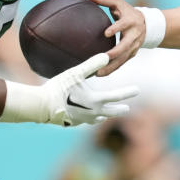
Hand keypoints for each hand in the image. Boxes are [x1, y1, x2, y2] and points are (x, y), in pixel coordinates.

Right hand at [4, 53, 138, 125]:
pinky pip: (85, 121)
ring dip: (105, 115)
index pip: (116, 96)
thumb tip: (107, 56)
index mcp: (95, 101)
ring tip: (107, 115)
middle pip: (110, 112)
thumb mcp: (76, 73)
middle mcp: (92, 113)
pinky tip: (87, 117)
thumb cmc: (59, 88)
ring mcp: (82, 120)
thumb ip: (92, 65)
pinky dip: (90, 118)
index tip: (137, 90)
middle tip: (127, 108)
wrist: (42, 106)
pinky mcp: (72, 123)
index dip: (127, 92)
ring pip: (98, 119)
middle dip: (119, 109)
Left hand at [89, 0, 144, 75]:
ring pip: (122, 59)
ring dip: (110, 67)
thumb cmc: (128, 12)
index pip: (124, 25)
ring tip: (97, 73)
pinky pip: (121, 64)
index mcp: (130, 22)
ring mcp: (133, 47)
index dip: (116, 29)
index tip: (106, 33)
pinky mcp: (131, 54)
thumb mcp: (118, 2)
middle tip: (102, 59)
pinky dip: (111, 70)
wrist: (147, 25)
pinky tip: (99, 74)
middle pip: (125, 47)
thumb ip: (104, 0)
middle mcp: (133, 36)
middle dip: (114, 54)